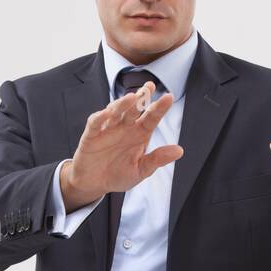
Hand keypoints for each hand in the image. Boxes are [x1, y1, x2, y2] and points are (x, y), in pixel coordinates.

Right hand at [61, 81, 183, 212]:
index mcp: (139, 133)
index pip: (151, 118)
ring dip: (122, 104)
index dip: (159, 108)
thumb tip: (179, 151)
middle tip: (149, 87)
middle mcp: (125, 127)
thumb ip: (157, 159)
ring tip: (131, 97)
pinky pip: (95, 123)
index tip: (169, 97)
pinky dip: (100, 117)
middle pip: (134, 109)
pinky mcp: (91, 135)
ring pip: (115, 112)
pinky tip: (107, 113)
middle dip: (141, 97)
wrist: (95, 183)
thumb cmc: (119, 174)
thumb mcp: (141, 170)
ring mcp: (108, 129)